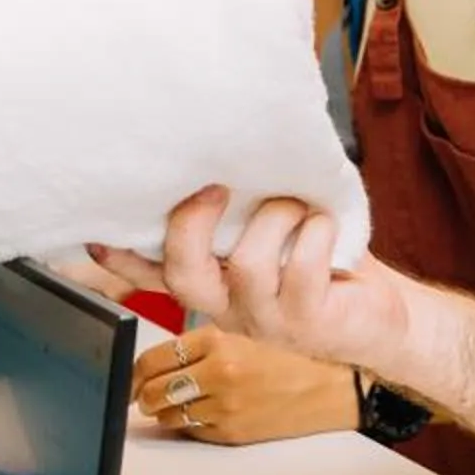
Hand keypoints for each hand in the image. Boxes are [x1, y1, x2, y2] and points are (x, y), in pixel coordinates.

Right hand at [89, 187, 411, 372]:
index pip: (151, 276)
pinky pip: (302, 269)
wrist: (381, 316)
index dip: (118, 258)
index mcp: (213, 283)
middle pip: (184, 276)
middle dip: (191, 226)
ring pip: (248, 265)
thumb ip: (240, 211)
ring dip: (276, 217)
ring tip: (296, 205)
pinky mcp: (308, 322)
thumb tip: (221, 152)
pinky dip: (316, 231)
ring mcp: (266, 319)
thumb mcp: (272, 233)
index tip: (92, 232)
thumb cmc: (323, 262)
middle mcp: (228, 306)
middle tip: (215, 188)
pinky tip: (324, 225)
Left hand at [130, 326, 361, 444]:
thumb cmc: (294, 354)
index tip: (133, 377)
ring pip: (166, 416)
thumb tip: (153, 364)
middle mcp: (219, 372)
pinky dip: (189, 425)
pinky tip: (206, 413)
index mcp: (218, 339)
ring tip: (181, 402)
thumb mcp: (245, 330)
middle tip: (146, 394)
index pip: (151, 360)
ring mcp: (225, 406)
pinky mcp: (234, 432)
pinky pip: (191, 432)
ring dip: (166, 412)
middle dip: (143, 395)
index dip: (135, 372)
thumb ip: (201, 343)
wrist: (335, 384)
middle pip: (151, 391)